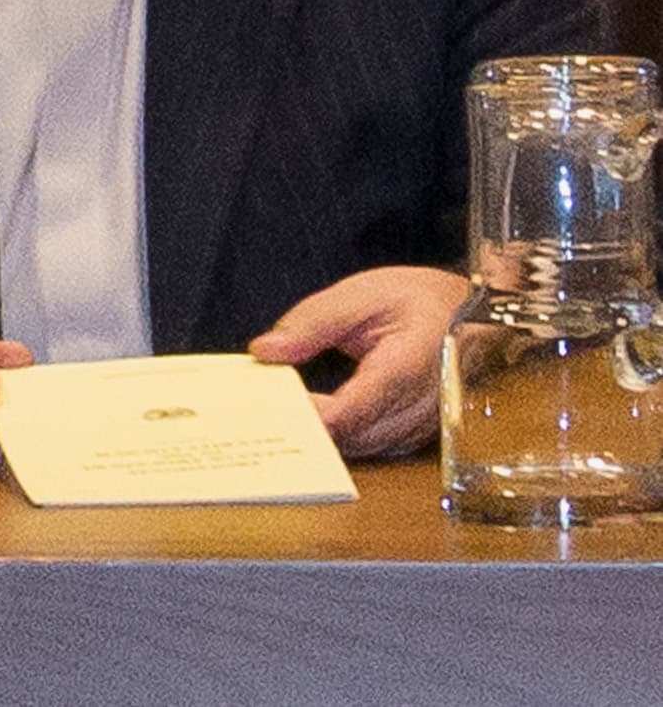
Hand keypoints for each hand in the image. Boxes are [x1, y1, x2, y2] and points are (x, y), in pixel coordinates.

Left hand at [249, 264, 466, 456]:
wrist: (477, 312)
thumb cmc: (422, 300)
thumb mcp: (362, 294)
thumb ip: (311, 324)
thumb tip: (266, 351)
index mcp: (408, 366)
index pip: (353, 410)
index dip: (309, 417)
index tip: (273, 408)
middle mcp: (422, 406)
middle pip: (356, 437)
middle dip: (309, 429)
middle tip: (266, 411)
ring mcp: (426, 425)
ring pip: (365, 448)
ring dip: (326, 438)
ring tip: (284, 415)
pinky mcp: (422, 432)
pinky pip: (379, 446)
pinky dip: (348, 438)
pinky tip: (317, 423)